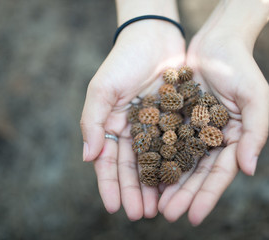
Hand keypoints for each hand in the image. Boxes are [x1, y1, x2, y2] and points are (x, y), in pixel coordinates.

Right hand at [80, 21, 184, 219]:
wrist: (155, 37)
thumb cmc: (124, 60)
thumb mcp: (102, 88)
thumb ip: (92, 121)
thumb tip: (88, 157)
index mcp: (113, 126)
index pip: (109, 162)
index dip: (110, 185)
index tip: (113, 208)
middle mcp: (134, 131)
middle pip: (134, 168)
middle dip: (135, 192)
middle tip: (142, 215)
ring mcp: (157, 127)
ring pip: (156, 162)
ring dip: (156, 186)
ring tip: (160, 208)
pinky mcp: (178, 121)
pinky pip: (179, 146)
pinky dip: (177, 165)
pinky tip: (180, 182)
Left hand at [158, 31, 268, 224]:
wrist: (217, 41)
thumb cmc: (241, 66)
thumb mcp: (255, 97)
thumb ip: (255, 133)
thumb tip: (250, 170)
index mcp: (234, 139)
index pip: (220, 174)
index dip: (207, 196)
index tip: (194, 217)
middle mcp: (212, 139)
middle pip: (197, 173)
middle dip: (183, 195)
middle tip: (167, 214)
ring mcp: (193, 129)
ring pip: (178, 161)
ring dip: (167, 182)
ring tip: (153, 203)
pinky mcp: (175, 117)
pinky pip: (164, 139)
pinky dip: (156, 156)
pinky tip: (145, 172)